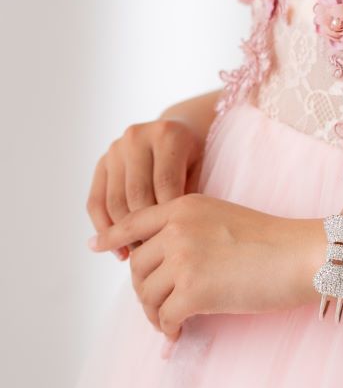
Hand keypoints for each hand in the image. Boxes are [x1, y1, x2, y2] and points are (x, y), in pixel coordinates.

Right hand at [86, 118, 203, 260]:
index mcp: (167, 135)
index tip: (174, 246)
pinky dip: (104, 229)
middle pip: (137, 194)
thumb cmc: (195, 158)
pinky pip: (95, 202)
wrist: (178, 130)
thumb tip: (175, 241)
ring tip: (140, 257)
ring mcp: (115, 149)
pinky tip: (119, 250)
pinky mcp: (101, 163)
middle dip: (146, 229)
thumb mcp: (201, 170)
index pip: (165, 184)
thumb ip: (188, 197)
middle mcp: (137, 137)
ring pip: (114, 201)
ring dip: (125, 234)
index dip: (168, 218)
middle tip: (157, 256)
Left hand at [87, 193, 323, 340]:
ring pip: (147, 294)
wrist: (302, 254)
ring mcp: (184, 259)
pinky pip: (166, 317)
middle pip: (138, 265)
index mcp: (184, 206)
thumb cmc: (273, 240)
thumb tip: (167, 262)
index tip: (97, 247)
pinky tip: (178, 336)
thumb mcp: (224, 216)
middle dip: (144, 289)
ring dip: (155, 313)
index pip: (134, 222)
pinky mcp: (194, 291)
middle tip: (157, 307)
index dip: (112, 237)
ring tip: (170, 324)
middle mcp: (177, 229)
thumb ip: (190, 229)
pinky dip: (168, 331)